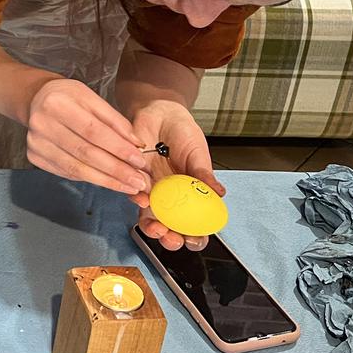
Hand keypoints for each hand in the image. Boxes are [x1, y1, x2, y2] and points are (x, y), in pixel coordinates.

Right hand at [24, 78, 151, 195]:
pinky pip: (67, 173)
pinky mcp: (34, 157)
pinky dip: (90, 179)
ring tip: (128, 187)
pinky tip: (107, 182)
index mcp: (57, 104)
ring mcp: (36, 143)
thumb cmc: (68, 97)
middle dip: (116, 170)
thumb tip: (136, 146)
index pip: (93, 131)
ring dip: (106, 181)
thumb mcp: (92, 98)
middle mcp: (42, 124)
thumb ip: (115, 121)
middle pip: (85, 153)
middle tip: (138, 181)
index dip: (118, 148)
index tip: (139, 161)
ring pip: (76, 169)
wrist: (36, 99)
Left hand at [130, 99, 225, 251]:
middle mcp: (171, 197)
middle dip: (169, 239)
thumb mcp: (198, 153)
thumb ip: (204, 174)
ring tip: (154, 226)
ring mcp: (152, 190)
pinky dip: (137, 197)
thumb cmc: (182, 134)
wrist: (159, 113)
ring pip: (149, 217)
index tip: (194, 240)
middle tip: (170, 239)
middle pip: (170, 227)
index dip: (194, 237)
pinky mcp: (134, 178)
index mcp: (191, 195)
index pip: (194, 223)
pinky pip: (133, 193)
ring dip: (150, 226)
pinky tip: (142, 196)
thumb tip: (219, 193)